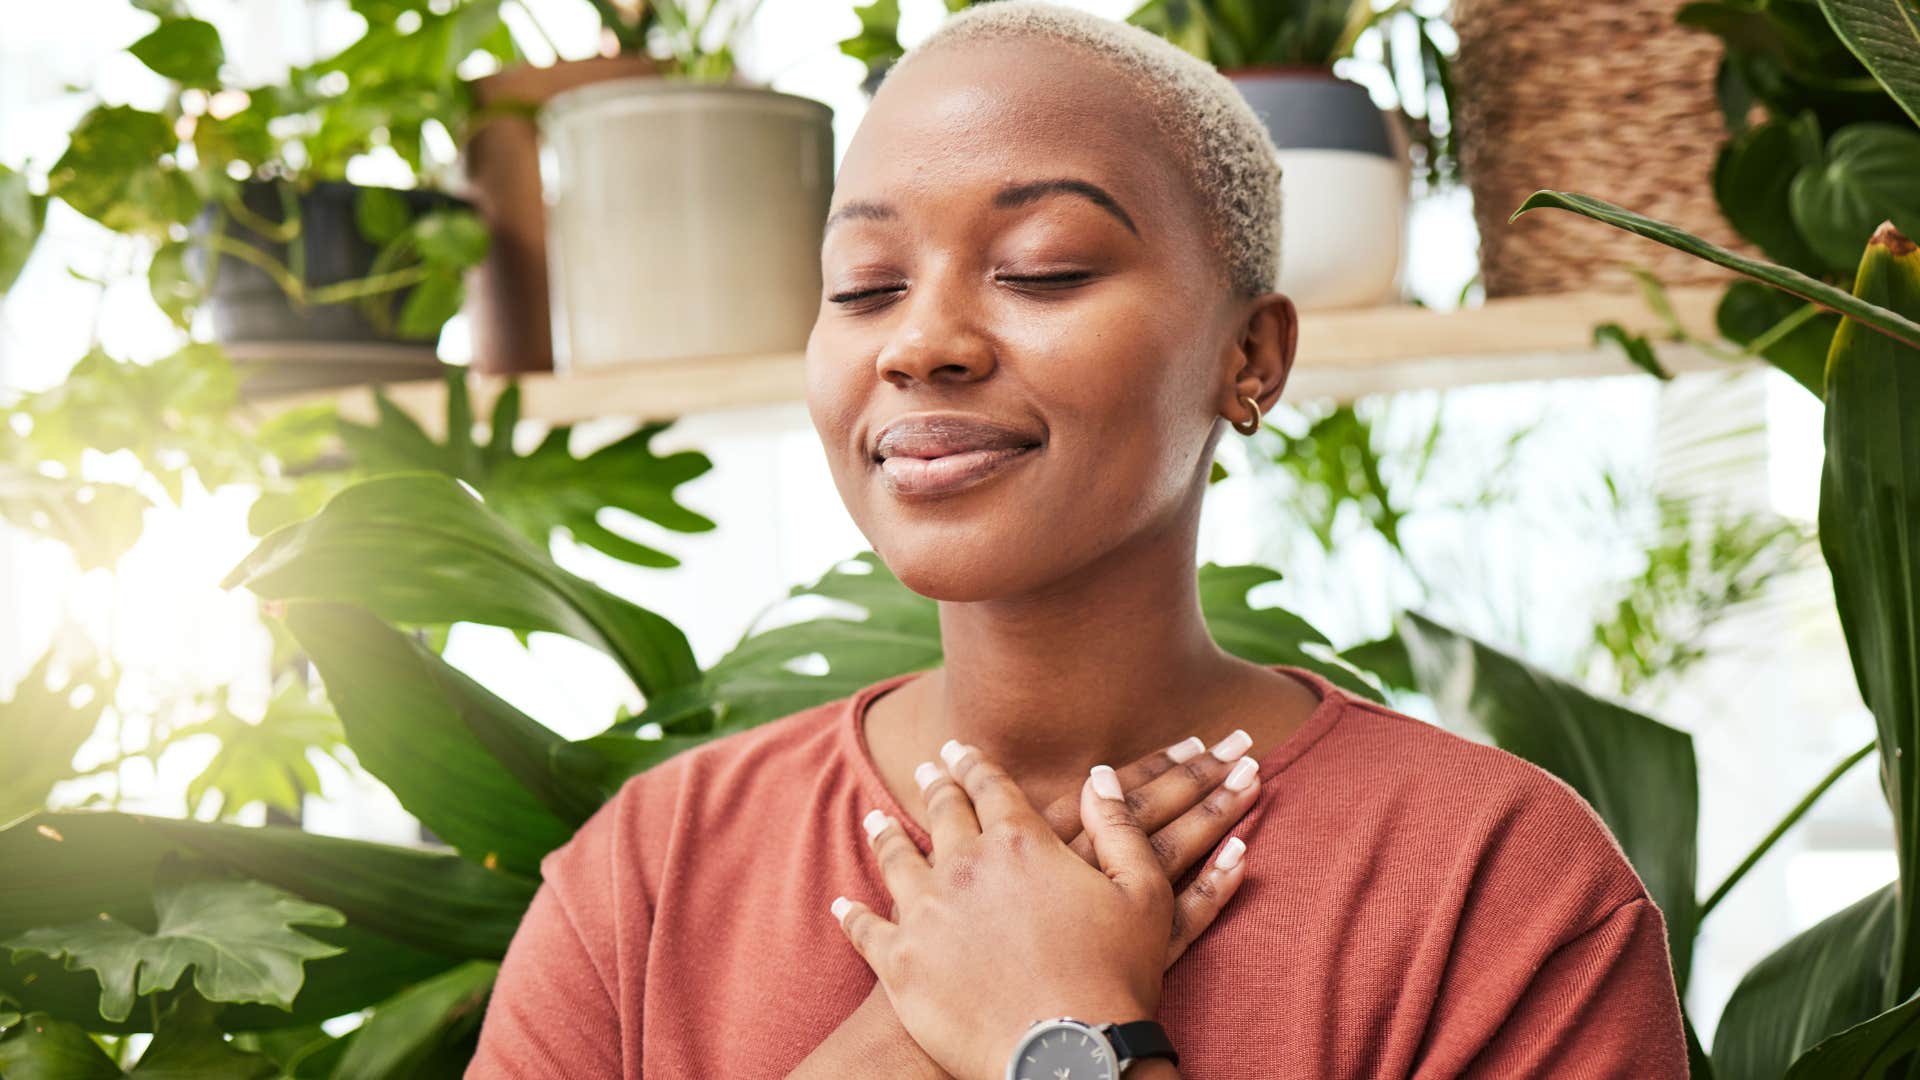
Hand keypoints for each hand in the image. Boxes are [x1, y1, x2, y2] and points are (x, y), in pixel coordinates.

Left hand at [831, 743, 1251, 1079]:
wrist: (1067, 1056)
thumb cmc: (1115, 978)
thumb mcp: (1142, 894)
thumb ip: (1120, 828)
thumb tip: (1099, 776)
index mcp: (1020, 842)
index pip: (991, 788)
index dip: (975, 765)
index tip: (961, 751)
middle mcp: (964, 865)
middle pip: (942, 813)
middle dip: (935, 787)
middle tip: (927, 770)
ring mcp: (926, 912)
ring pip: (896, 860)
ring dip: (887, 836)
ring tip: (876, 821)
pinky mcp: (900, 962)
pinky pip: (866, 929)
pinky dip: (852, 916)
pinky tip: (844, 906)